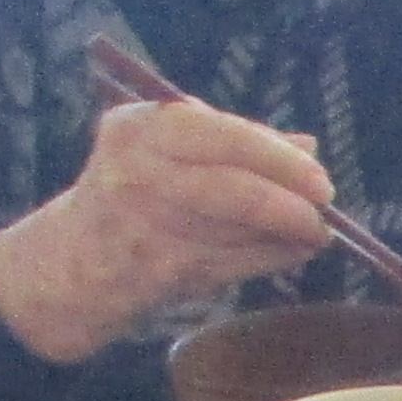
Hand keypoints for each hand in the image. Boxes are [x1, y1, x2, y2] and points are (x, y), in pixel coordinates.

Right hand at [0, 98, 336, 366]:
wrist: (76, 260)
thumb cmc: (134, 190)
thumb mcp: (168, 149)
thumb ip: (234, 142)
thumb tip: (308, 147)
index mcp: (138, 129)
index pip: (219, 134)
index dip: (276, 156)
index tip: (317, 175)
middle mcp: (136, 173)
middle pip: (232, 188)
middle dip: (289, 200)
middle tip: (325, 208)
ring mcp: (147, 226)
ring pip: (240, 230)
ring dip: (289, 233)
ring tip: (317, 231)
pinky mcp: (163, 271)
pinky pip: (237, 263)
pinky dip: (274, 257)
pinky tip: (295, 251)